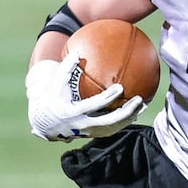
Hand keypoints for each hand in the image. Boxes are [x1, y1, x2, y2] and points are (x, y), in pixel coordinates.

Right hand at [26, 56, 144, 141]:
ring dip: (129, 118)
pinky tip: (135, 112)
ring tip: (143, 106)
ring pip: (113, 128)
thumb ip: (66, 68)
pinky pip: (112, 130)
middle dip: (125, 113)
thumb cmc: (53, 97)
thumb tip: (78, 52)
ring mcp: (89, 132)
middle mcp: (82, 125)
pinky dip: (124, 122)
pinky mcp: (93, 135)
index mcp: (72, 112)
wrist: (45, 122)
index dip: (107, 98)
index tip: (120, 88)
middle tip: (139, 100)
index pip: (93, 105)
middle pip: (108, 121)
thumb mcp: (56, 83)